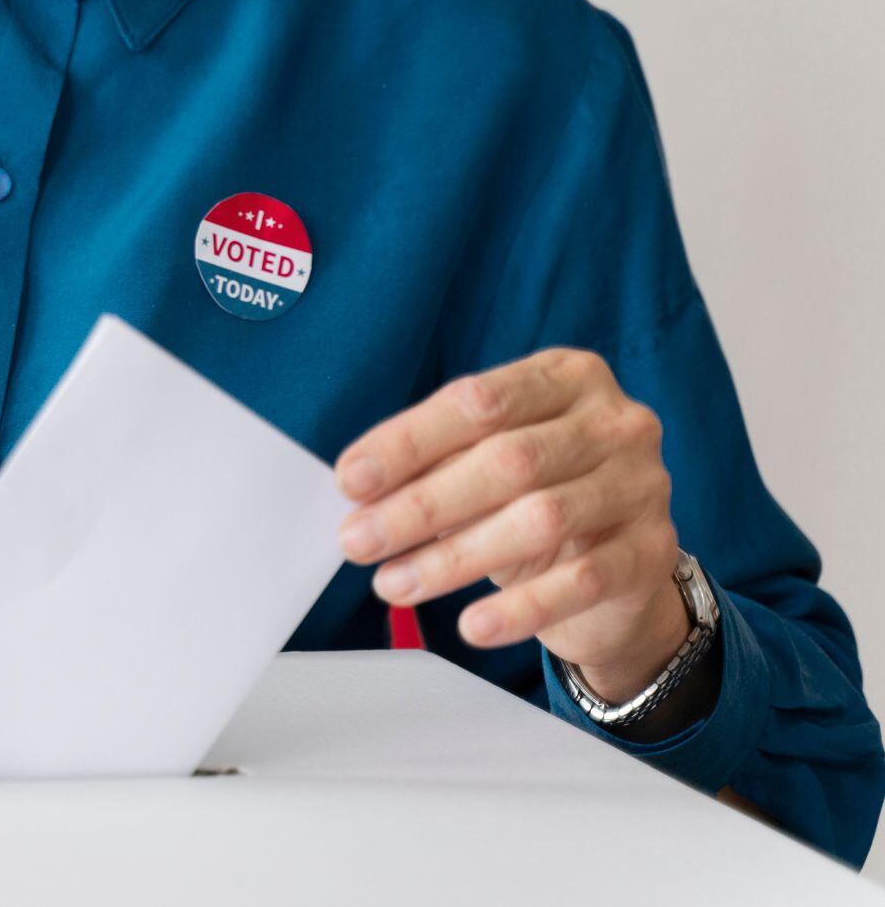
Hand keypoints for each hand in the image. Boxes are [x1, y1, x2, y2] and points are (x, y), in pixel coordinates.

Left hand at [333, 347, 687, 700]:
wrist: (615, 570)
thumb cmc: (533, 497)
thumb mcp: (484, 466)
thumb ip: (434, 464)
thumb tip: (361, 488)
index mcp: (566, 377)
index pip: (479, 400)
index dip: (409, 441)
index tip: (352, 481)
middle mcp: (615, 423)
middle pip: (509, 460)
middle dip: (422, 504)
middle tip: (359, 540)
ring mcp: (644, 486)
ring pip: (541, 519)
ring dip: (455, 558)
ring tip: (394, 584)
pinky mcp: (653, 552)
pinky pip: (581, 581)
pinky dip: (519, 608)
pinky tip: (471, 627)